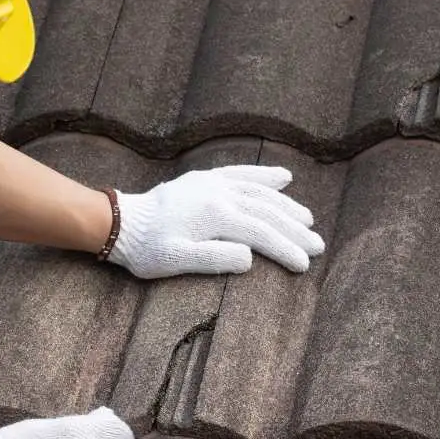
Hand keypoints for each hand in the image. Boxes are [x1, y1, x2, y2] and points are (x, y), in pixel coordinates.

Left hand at [108, 165, 324, 278]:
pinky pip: (241, 173)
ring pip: (259, 192)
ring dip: (286, 205)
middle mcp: (219, 193)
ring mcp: (213, 183)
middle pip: (266, 211)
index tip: (304, 265)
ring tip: (308, 220)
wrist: (121, 223)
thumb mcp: (176, 261)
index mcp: (215, 215)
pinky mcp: (205, 179)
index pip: (261, 233)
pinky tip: (284, 178)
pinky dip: (264, 175)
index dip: (285, 248)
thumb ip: (213, 258)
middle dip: (294, 229)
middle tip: (318, 246)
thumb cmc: (147, 248)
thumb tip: (250, 257)